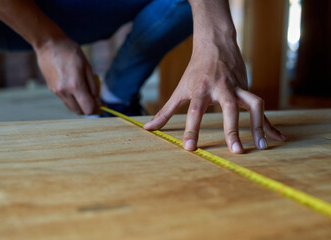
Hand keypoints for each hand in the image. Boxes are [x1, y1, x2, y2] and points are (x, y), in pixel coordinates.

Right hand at [35, 38, 99, 114]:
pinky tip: (76, 90)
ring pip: (71, 107)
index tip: (102, 107)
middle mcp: (64, 91)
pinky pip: (65, 100)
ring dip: (81, 105)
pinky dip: (73, 100)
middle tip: (96, 103)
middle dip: (89, 109)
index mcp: (75, 85)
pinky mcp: (52, 89)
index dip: (97, 110)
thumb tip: (98, 101)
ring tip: (87, 95)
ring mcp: (56, 91)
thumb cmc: (70, 51)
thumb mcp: (87, 66)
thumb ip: (93, 86)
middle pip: (79, 111)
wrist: (48, 44)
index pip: (88, 108)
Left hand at [144, 38, 285, 152]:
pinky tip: (277, 136)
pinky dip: (269, 123)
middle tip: (236, 151)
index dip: (191, 129)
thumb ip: (165, 112)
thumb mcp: (179, 90)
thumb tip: (148, 129)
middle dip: (233, 129)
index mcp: (201, 89)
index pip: (195, 111)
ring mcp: (237, 87)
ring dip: (259, 125)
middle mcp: (221, 88)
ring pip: (254, 103)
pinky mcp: (248, 89)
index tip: (189, 148)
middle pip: (229, 107)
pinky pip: (262, 107)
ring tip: (261, 146)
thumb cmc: (195, 71)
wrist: (215, 45)